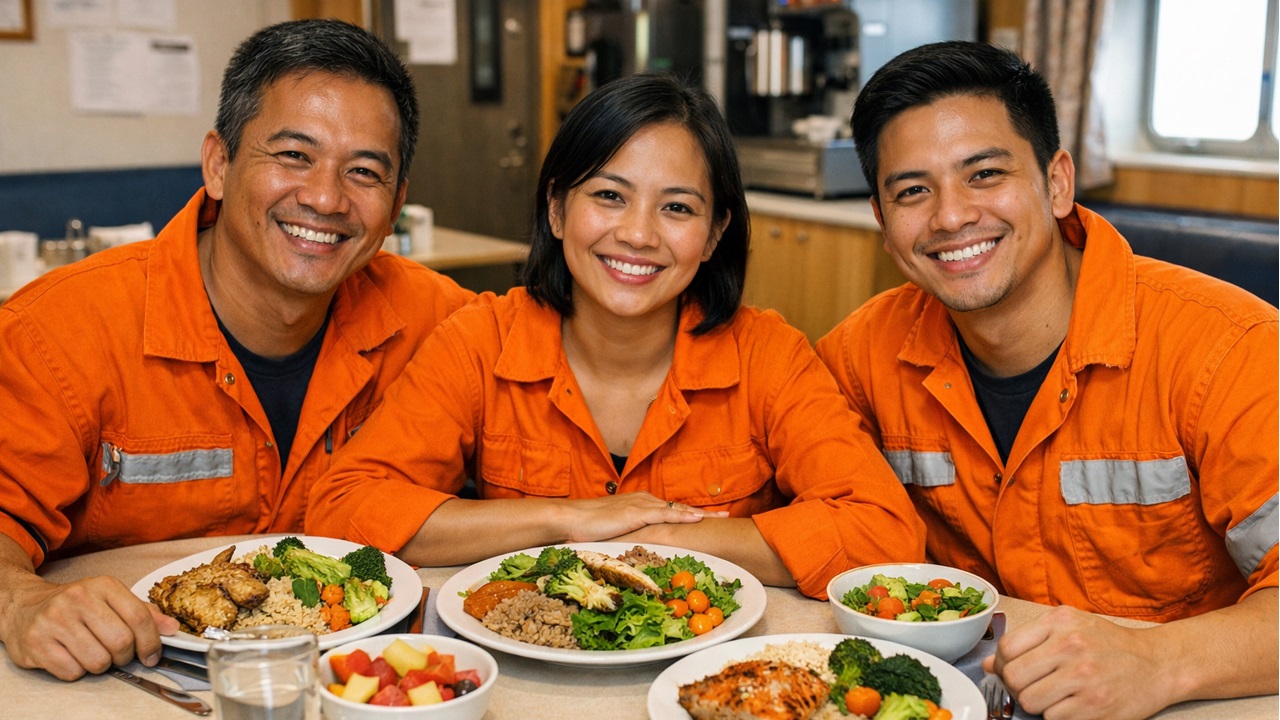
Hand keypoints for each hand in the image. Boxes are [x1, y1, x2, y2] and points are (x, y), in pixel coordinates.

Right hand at [1, 574, 178, 680]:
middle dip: (125, 657)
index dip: (151, 642)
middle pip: (121, 642)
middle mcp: (78, 599)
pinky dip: (77, 671)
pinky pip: (72, 671)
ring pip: (98, 661)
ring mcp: (55, 620)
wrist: (25, 606)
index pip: (139, 618)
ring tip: (93, 653)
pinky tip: (72, 656)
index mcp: (103, 586)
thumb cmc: (75, 606)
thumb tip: (172, 629)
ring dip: (101, 665)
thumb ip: (143, 613)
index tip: (153, 655)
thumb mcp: (111, 600)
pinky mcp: (36, 642)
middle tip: (120, 656)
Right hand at [563, 492, 722, 542]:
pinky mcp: (637, 512)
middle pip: (681, 508)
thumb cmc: (590, 527)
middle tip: (727, 517)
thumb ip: (631, 535)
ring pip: (678, 509)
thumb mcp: (617, 531)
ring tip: (721, 518)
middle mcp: (645, 501)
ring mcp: (642, 505)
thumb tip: (640, 549)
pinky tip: (697, 518)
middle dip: (705, 513)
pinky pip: (665, 514)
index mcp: (641, 504)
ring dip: (700, 514)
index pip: (672, 510)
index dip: (691, 515)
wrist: (572, 518)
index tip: (710, 519)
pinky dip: (683, 516)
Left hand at [982, 605, 1172, 719]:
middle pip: (1014, 677)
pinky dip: (1057, 715)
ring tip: (1054, 696)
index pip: (1007, 648)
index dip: (1001, 665)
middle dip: (1016, 687)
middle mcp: (1071, 646)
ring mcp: (1084, 677)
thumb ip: (1028, 641)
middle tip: (1030, 687)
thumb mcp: (1070, 627)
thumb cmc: (1109, 644)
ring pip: (1030, 702)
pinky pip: (1053, 718)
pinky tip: (1072, 704)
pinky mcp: (1095, 706)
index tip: (1009, 670)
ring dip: (1037, 704)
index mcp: (1060, 622)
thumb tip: (988, 665)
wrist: (1157, 663)